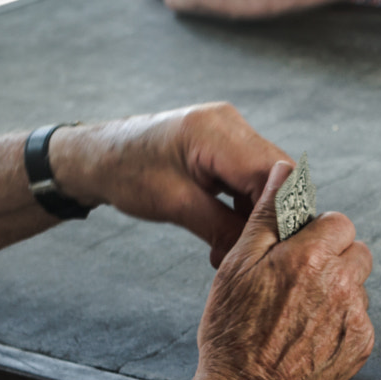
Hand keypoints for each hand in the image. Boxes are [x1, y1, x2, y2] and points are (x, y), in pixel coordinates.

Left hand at [52, 104, 285, 263]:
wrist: (97, 156)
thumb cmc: (125, 173)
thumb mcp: (175, 205)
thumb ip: (224, 227)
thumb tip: (262, 253)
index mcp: (217, 130)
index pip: (275, 173)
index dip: (283, 213)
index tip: (275, 249)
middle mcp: (231, 123)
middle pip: (279, 175)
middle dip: (273, 217)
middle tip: (258, 256)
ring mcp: (230, 132)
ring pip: (269, 180)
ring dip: (259, 216)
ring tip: (238, 249)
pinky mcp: (226, 146)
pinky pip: (252, 178)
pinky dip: (247, 207)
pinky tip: (231, 233)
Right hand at [195, 161, 375, 379]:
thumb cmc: (232, 331)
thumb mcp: (238, 265)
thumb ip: (268, 215)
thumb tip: (286, 172)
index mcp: (310, 257)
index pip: (339, 222)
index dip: (317, 233)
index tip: (298, 250)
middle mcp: (341, 284)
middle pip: (357, 251)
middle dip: (334, 258)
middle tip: (299, 281)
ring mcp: (355, 317)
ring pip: (360, 285)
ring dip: (339, 290)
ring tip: (300, 313)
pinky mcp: (362, 346)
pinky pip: (361, 318)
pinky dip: (342, 321)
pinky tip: (310, 335)